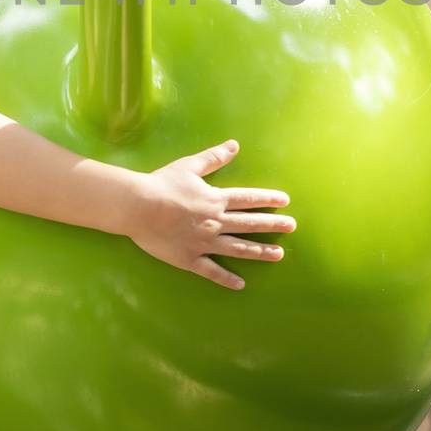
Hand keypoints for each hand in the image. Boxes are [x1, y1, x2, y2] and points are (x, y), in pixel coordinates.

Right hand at [127, 140, 296, 289]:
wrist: (139, 207)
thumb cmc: (162, 184)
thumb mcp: (189, 166)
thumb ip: (214, 157)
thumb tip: (234, 145)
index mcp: (216, 199)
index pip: (248, 199)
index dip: (268, 199)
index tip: (285, 202)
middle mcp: (215, 222)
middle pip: (249, 224)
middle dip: (273, 225)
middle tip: (291, 226)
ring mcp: (205, 243)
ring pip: (238, 248)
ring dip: (260, 252)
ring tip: (278, 254)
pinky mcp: (190, 259)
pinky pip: (212, 271)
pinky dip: (227, 278)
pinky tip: (240, 284)